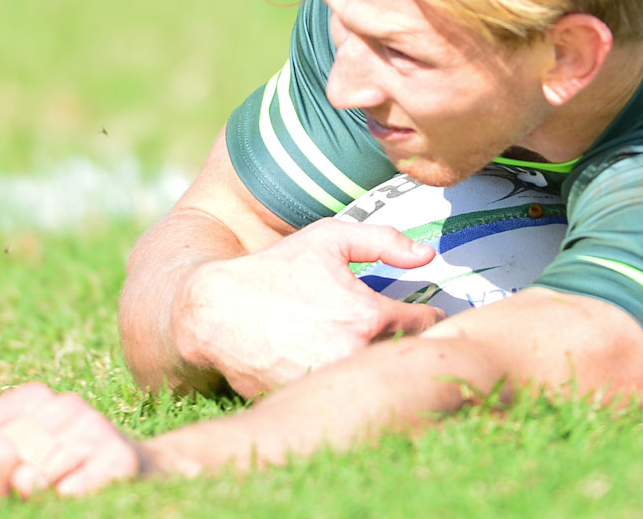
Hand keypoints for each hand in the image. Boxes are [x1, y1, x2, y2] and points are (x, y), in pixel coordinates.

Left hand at [0, 383, 148, 500]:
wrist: (126, 478)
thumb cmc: (53, 473)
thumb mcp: (8, 460)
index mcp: (32, 396)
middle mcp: (65, 403)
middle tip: (5, 498)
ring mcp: (94, 426)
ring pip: (30, 477)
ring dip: (28, 498)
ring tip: (38, 498)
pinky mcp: (118, 456)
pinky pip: (65, 492)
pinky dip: (60, 502)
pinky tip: (67, 496)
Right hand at [172, 218, 445, 397]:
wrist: (215, 312)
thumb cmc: (275, 270)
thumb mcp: (329, 239)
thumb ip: (384, 241)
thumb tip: (428, 255)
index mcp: (369, 317)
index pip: (426, 326)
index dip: (427, 317)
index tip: (421, 314)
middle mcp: (355, 356)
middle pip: (406, 358)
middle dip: (406, 344)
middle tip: (396, 332)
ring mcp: (331, 385)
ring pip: (376, 380)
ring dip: (378, 367)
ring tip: (361, 347)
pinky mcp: (310, 403)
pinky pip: (343, 397)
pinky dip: (346, 386)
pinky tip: (334, 366)